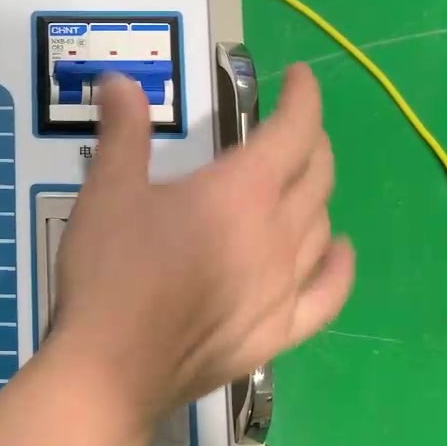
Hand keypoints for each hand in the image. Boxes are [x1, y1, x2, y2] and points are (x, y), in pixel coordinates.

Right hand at [47, 63, 354, 428]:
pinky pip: (328, 292)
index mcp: (241, 191)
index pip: (293, 131)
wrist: (111, 368)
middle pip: (317, 176)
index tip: (297, 77)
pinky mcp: (279, 332)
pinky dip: (338, 265)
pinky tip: (337, 252)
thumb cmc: (108, 272)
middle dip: (310, 141)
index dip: (303, 97)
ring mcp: (284, 287)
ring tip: (299, 183)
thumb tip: (120, 82)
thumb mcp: (107, 191)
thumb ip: (124, 133)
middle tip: (289, 128)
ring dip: (317, 195)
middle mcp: (277, 234)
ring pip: (322, 227)